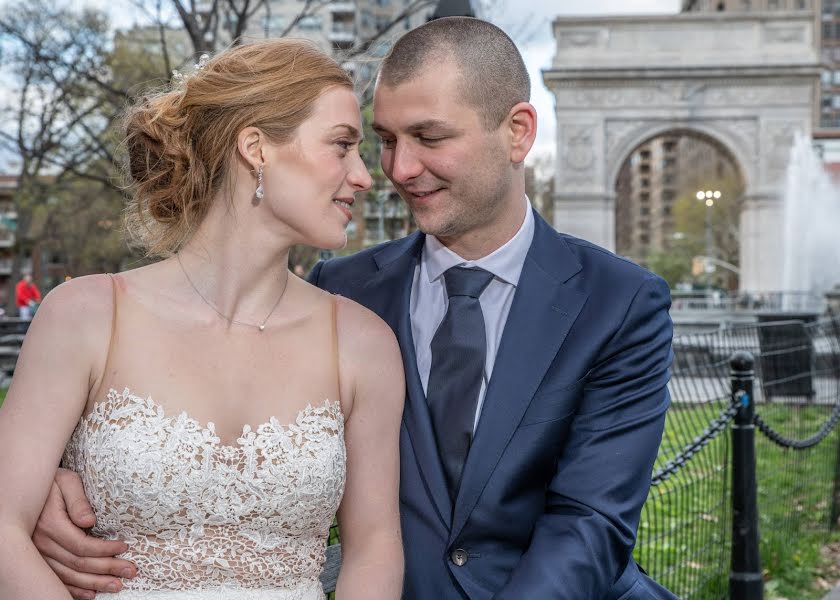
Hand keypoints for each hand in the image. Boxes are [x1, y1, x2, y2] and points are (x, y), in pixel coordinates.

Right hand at [32, 469, 136, 599]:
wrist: (31, 488)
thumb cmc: (54, 482)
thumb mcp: (67, 481)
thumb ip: (78, 500)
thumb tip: (89, 521)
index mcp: (51, 524)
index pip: (82, 545)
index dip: (105, 550)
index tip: (125, 547)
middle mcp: (42, 543)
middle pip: (78, 563)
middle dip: (107, 569)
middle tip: (131, 571)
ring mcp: (39, 554)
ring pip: (68, 576)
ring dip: (94, 583)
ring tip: (117, 585)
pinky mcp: (40, 559)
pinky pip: (56, 579)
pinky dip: (74, 589)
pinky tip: (91, 594)